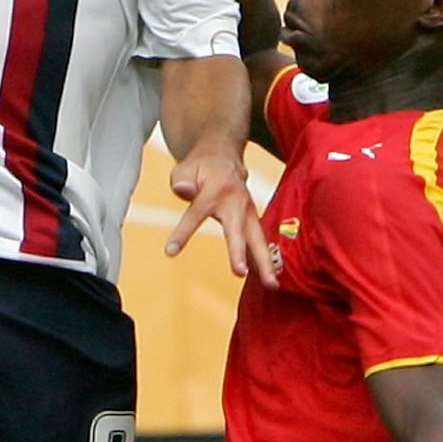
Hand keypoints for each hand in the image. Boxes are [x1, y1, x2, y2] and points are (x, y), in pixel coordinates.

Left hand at [164, 142, 270, 282]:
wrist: (223, 157)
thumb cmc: (199, 167)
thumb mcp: (184, 169)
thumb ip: (182, 180)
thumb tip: (182, 190)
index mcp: (215, 189)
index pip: (197, 213)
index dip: (183, 233)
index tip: (171, 250)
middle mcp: (236, 201)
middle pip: (238, 229)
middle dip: (239, 251)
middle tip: (239, 272)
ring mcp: (248, 211)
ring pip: (258, 238)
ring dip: (265, 262)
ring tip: (271, 284)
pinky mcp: (254, 220)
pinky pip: (261, 242)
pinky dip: (267, 260)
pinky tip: (272, 281)